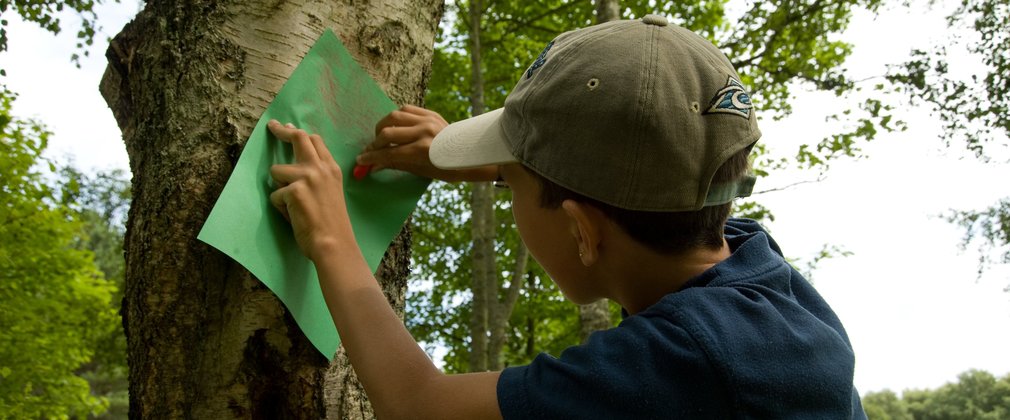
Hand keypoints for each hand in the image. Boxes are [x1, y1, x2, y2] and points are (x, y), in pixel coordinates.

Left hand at [267, 120, 353, 261]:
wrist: (334, 243)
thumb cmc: (332, 224)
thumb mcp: (332, 191)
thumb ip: (319, 176)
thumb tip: (298, 164)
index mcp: (331, 168)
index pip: (315, 140)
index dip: (299, 133)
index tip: (289, 128)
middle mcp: (320, 168)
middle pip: (298, 138)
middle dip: (282, 130)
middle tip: (272, 126)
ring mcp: (306, 177)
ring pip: (277, 171)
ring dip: (279, 187)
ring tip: (292, 204)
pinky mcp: (293, 190)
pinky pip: (275, 194)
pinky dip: (280, 207)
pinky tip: (293, 216)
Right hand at [356, 105, 496, 181]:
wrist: (469, 153)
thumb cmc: (445, 167)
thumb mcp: (420, 171)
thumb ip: (395, 164)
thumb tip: (372, 166)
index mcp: (422, 150)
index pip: (389, 153)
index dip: (372, 157)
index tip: (361, 161)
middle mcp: (423, 132)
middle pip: (387, 132)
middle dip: (374, 143)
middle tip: (371, 150)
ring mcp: (427, 120)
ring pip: (394, 116)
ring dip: (383, 126)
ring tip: (381, 137)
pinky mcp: (430, 112)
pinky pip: (406, 109)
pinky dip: (396, 117)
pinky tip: (395, 126)